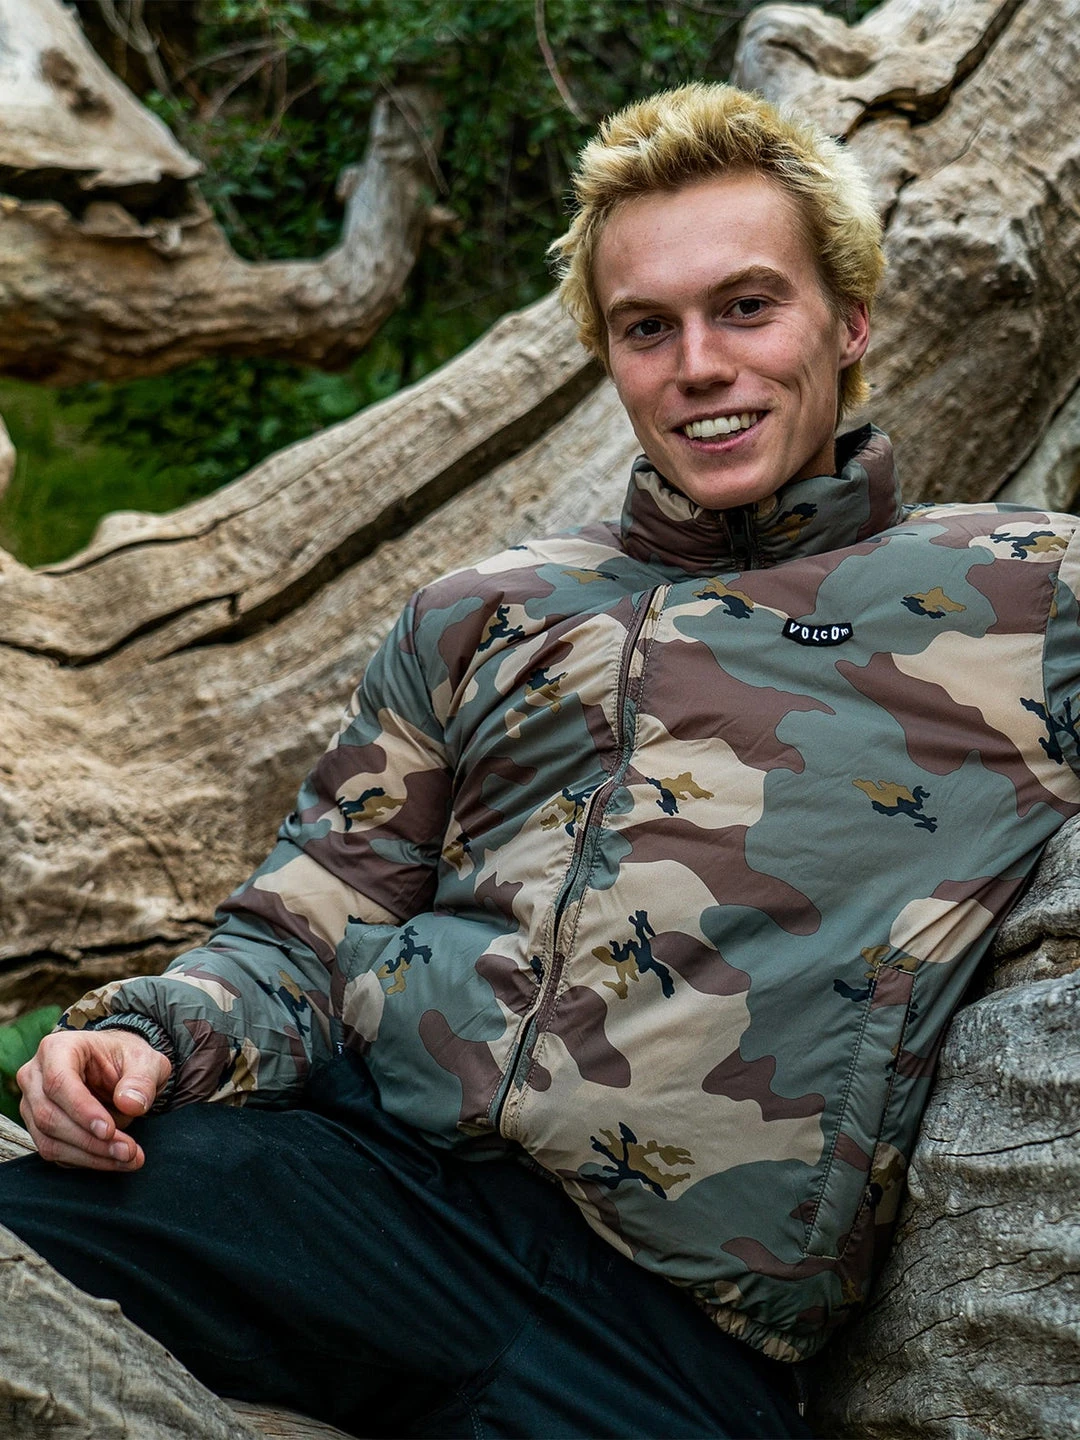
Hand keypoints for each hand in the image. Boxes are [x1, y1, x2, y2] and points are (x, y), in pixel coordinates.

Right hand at [16, 1028, 171, 1170]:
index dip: (82, 1110)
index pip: (59, 1082)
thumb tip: (130, 1104)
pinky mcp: (38, 1128)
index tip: (109, 1130)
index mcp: (57, 1048)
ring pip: (49, 1140)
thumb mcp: (147, 1061)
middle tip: (128, 1151)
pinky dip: (85, 1160)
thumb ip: (141, 1079)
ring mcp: (32, 1104)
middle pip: (49, 1116)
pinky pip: (54, 1152)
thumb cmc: (128, 1059)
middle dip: (90, 1140)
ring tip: (127, 1157)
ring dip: (89, 1155)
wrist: (118, 1069)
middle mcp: (35, 1076)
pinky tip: (113, 1160)